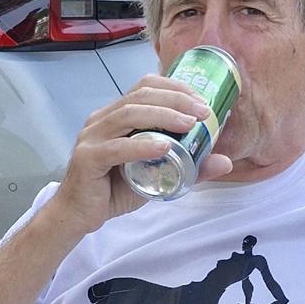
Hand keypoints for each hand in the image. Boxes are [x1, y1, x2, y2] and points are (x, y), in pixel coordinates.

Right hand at [48, 76, 230, 236]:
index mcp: (117, 114)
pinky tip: (163, 148)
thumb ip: (188, 167)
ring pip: (128, 114)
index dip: (175, 88)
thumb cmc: (114, 190)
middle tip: (203, 112)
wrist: (78, 216)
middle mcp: (102, 118)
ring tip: (189, 124)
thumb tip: (226, 161)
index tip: (202, 101)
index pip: (145, 87)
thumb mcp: (157, 175)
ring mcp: (92, 136)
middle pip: (140, 95)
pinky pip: (116, 147)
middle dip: (175, 99)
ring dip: (163, 116)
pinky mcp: (88, 158)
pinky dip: (141, 145)